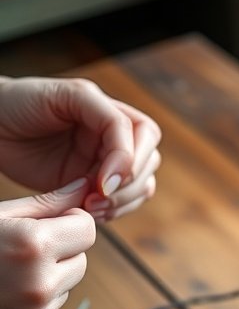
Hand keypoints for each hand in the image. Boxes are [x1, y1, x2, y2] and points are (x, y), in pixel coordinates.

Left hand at [0, 76, 161, 220]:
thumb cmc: (19, 101)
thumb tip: (124, 166)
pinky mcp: (90, 186)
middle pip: (148, 162)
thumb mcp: (66, 95)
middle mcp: (111, 136)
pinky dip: (112, 213)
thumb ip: (104, 117)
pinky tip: (89, 212)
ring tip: (92, 207)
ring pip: (141, 186)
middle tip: (98, 199)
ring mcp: (102, 162)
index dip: (129, 160)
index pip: (142, 134)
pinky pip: (120, 203)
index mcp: (108, 110)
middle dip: (129, 185)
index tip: (104, 182)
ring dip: (123, 202)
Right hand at [0, 178, 95, 308]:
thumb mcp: (0, 215)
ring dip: (52, 272)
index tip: (50, 221)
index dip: (70, 222)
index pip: (87, 229)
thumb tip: (85, 187)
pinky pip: (55, 303)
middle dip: (62, 248)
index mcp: (34, 244)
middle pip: (82, 258)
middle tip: (24, 246)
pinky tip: (10, 288)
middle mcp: (41, 281)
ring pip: (70, 282)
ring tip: (13, 268)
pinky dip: (40, 295)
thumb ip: (48, 204)